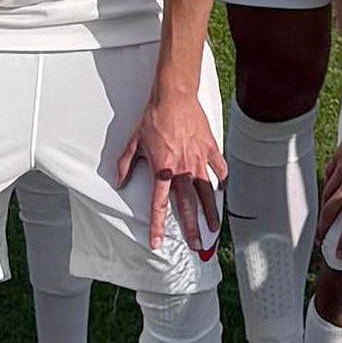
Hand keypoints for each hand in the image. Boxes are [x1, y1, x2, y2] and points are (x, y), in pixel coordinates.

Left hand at [114, 78, 226, 256]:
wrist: (173, 96)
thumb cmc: (153, 118)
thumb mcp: (133, 142)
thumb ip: (125, 165)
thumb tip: (119, 183)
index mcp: (162, 170)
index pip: (159, 205)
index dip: (158, 226)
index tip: (158, 243)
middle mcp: (181, 169)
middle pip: (187, 206)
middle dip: (191, 229)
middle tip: (196, 246)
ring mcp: (198, 160)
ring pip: (206, 193)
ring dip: (210, 213)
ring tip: (213, 228)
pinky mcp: (209, 149)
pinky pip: (218, 169)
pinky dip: (221, 181)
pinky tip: (221, 191)